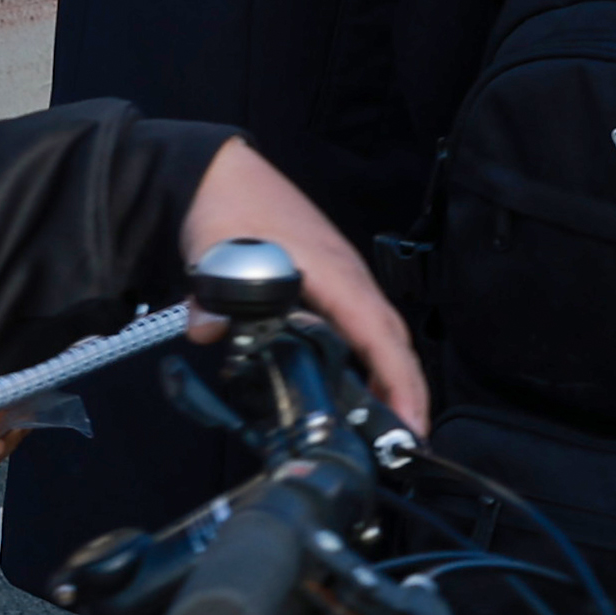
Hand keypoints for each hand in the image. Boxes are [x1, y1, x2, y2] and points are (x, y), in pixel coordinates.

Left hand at [180, 137, 432, 426]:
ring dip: (392, 377)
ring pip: (382, 333)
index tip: (408, 423)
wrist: (221, 172)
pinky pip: (363, 325)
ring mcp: (342, 278)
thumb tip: (207, 331)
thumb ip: (210, 296)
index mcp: (331, 271)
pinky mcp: (329, 280)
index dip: (397, 382)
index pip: (377, 333)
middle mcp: (347, 276)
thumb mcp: (213, 250)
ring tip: (390, 423)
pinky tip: (359, 384)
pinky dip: (373, 358)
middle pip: (393, 340)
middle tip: (406, 442)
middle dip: (407, 391)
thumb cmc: (229, 204)